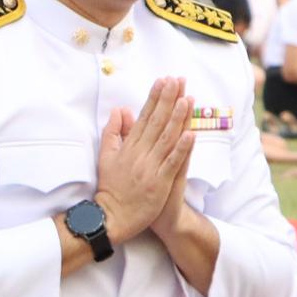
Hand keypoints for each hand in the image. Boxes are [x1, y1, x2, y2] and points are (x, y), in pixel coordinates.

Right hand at [91, 78, 193, 243]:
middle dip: (167, 100)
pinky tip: (190, 134)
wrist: (112, 217)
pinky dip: (182, 149)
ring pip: (166, 139)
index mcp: (128, 147)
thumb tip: (120, 110)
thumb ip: (112, 132)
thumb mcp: (106, 157)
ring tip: (186, 99)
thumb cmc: (111, 187)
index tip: (162, 81)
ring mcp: (150, 168)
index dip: (154, 99)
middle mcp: (139, 154)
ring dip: (177, 118)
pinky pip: (172, 163)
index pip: (144, 117)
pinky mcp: (159, 182)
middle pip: (156, 123)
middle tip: (177, 80)